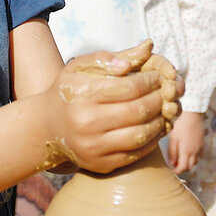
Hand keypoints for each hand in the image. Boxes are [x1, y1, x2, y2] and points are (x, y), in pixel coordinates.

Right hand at [35, 43, 177, 173]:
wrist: (47, 127)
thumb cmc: (70, 91)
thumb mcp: (80, 67)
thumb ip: (108, 57)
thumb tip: (144, 50)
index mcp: (82, 95)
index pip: (130, 87)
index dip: (151, 81)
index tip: (160, 76)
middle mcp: (86, 123)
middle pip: (138, 111)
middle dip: (159, 99)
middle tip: (167, 91)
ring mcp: (93, 147)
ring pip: (140, 135)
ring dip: (160, 120)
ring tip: (164, 108)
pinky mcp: (100, 165)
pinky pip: (136, 153)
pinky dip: (152, 140)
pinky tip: (157, 126)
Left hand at [168, 111, 204, 173]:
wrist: (193, 117)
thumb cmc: (181, 126)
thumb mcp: (173, 138)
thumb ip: (172, 152)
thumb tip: (172, 162)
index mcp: (186, 151)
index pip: (183, 167)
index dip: (178, 170)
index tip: (173, 169)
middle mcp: (194, 152)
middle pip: (190, 167)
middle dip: (183, 168)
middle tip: (177, 164)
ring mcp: (200, 149)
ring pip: (196, 163)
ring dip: (189, 164)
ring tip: (182, 159)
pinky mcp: (202, 145)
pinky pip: (200, 157)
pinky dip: (194, 159)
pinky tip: (190, 154)